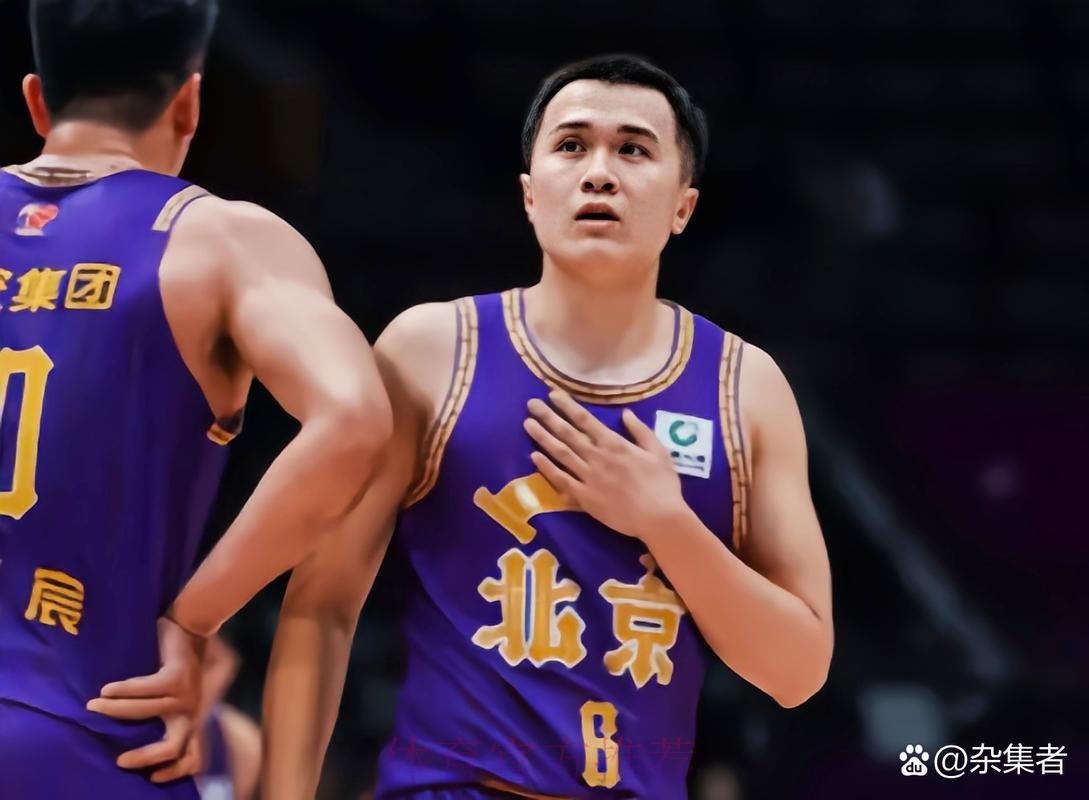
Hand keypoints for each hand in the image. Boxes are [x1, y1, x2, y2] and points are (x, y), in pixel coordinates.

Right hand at [86, 615, 206, 781]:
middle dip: (145, 757)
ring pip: (143, 712)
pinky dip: (121, 690)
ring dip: (113, 710)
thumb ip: (154, 715)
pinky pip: (143, 689)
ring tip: (93, 705)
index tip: (152, 778)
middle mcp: (191, 711)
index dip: (175, 772)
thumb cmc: (171, 664)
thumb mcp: (168, 696)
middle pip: (174, 747)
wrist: (191, 627)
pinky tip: (106, 689)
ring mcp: (186, 694)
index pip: (192, 756)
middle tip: (120, 760)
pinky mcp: (176, 676)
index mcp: (189, 719)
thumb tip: (117, 738)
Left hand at [524, 390, 688, 541]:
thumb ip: (640, 431)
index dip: (567, 406)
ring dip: (543, 438)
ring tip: (527, 424)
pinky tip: (534, 457)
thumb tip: (625, 413)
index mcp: (615, 444)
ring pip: (560, 453)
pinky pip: (561, 480)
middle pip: (567, 433)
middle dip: (548, 416)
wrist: (659, 518)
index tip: (552, 394)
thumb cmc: (663, 484)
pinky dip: (547, 468)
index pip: (585, 420)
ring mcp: (588, 477)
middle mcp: (597, 457)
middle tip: (531, 404)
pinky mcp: (584, 498)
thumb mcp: (658, 451)